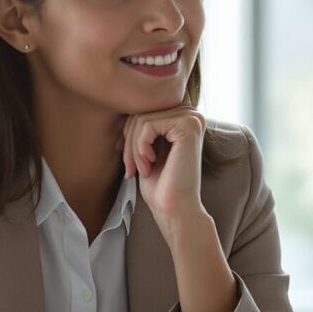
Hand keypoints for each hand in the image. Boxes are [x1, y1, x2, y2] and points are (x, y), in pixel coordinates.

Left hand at [120, 106, 207, 235]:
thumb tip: (120, 103)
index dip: (128, 133)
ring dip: (133, 148)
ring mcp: (192, 118)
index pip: (144, 110)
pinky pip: (148, 125)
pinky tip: (149, 164)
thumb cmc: (160, 183)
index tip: (126, 158)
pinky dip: (140, 147)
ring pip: (142, 119)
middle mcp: (191, 113)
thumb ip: (140, 125)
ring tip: (140, 169)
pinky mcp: (189, 126)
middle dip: (129, 142)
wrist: (174, 208)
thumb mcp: (146, 148)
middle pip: (142, 112)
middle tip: (130, 168)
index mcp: (182, 117)